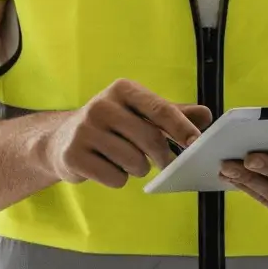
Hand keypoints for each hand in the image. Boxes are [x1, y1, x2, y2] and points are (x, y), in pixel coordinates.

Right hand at [45, 81, 209, 189]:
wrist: (61, 140)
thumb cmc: (112, 126)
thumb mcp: (140, 113)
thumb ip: (173, 114)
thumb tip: (206, 116)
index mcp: (122, 89)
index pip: (161, 109)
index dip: (182, 128)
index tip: (196, 144)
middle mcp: (101, 106)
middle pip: (150, 139)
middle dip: (162, 156)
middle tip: (164, 162)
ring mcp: (84, 131)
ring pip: (134, 162)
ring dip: (139, 169)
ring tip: (127, 160)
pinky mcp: (73, 156)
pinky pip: (115, 178)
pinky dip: (118, 179)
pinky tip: (107, 167)